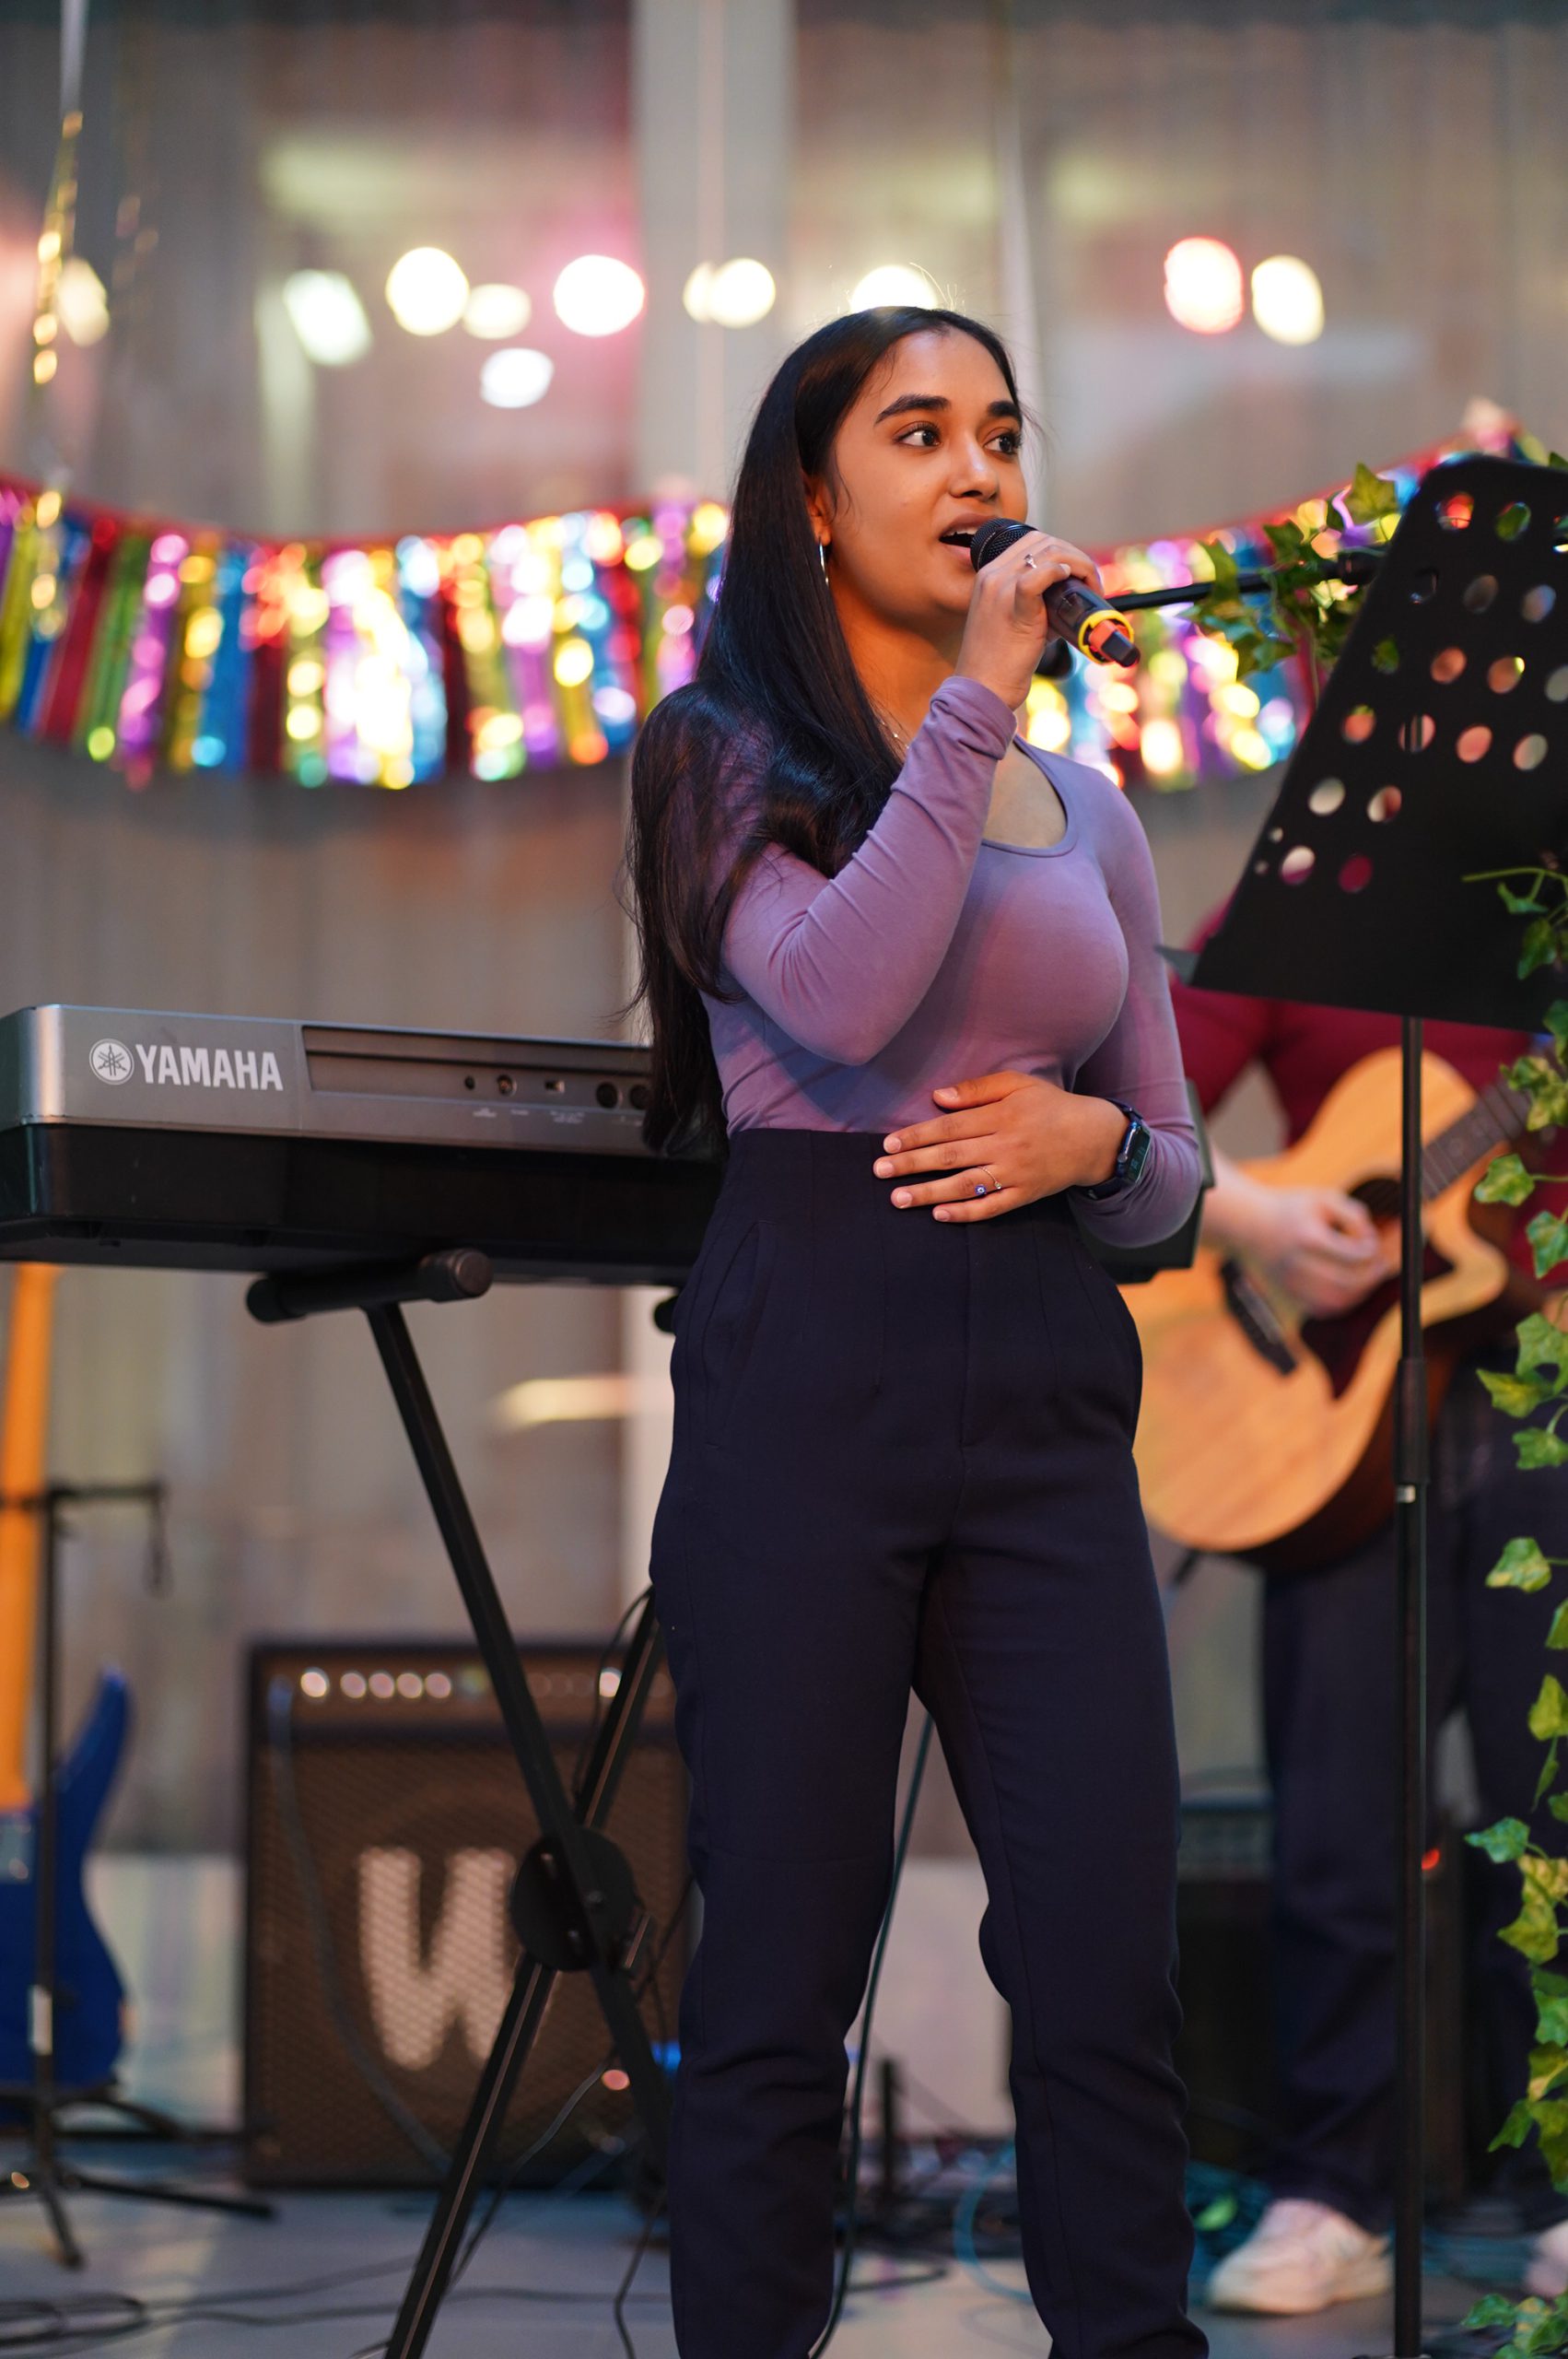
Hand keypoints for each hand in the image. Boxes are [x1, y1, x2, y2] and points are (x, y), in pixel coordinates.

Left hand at [871, 1069, 1125, 1222]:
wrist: (1094, 1138)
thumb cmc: (1050, 1106)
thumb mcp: (1017, 1084)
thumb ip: (977, 1090)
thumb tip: (938, 1098)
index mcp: (1001, 1116)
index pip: (950, 1127)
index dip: (918, 1136)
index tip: (889, 1143)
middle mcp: (1005, 1146)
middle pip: (951, 1156)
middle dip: (912, 1164)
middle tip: (880, 1171)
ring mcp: (1015, 1173)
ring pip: (966, 1185)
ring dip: (929, 1193)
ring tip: (899, 1199)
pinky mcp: (1025, 1194)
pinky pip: (992, 1207)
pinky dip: (966, 1213)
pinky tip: (940, 1215)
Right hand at [954, 531, 1105, 712]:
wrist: (982, 689)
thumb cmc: (1000, 662)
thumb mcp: (1012, 620)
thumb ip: (1035, 603)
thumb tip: (1069, 597)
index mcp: (989, 575)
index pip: (1032, 542)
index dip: (1063, 552)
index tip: (1078, 575)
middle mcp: (993, 576)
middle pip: (1044, 542)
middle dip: (1076, 556)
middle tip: (1091, 583)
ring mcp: (1000, 589)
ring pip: (1048, 552)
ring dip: (1079, 564)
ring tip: (1091, 588)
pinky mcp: (1013, 608)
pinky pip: (1039, 576)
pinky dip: (1060, 572)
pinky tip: (1071, 583)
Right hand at [1241, 1186, 1391, 1317]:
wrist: (1249, 1224)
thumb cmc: (1292, 1209)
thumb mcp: (1323, 1199)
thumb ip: (1354, 1214)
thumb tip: (1371, 1240)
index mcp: (1308, 1238)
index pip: (1353, 1256)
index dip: (1371, 1252)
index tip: (1373, 1244)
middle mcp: (1298, 1265)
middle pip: (1347, 1284)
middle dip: (1371, 1277)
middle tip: (1380, 1266)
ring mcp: (1291, 1283)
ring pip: (1335, 1302)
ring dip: (1359, 1293)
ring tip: (1366, 1278)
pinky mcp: (1288, 1294)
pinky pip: (1321, 1309)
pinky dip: (1341, 1303)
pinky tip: (1348, 1288)